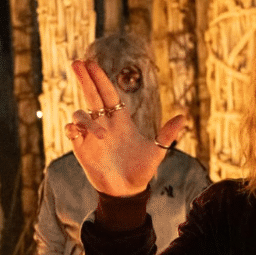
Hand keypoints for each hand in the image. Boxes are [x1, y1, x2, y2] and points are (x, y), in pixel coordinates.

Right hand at [68, 60, 185, 196]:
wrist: (127, 191)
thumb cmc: (142, 171)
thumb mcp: (157, 152)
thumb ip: (167, 135)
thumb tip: (183, 116)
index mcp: (121, 121)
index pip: (108, 94)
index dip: (100, 78)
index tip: (91, 63)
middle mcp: (104, 124)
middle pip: (92, 96)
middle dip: (85, 79)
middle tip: (77, 62)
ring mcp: (91, 136)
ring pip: (80, 114)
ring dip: (86, 118)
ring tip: (102, 136)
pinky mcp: (82, 149)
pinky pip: (72, 132)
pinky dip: (73, 128)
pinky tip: (78, 131)